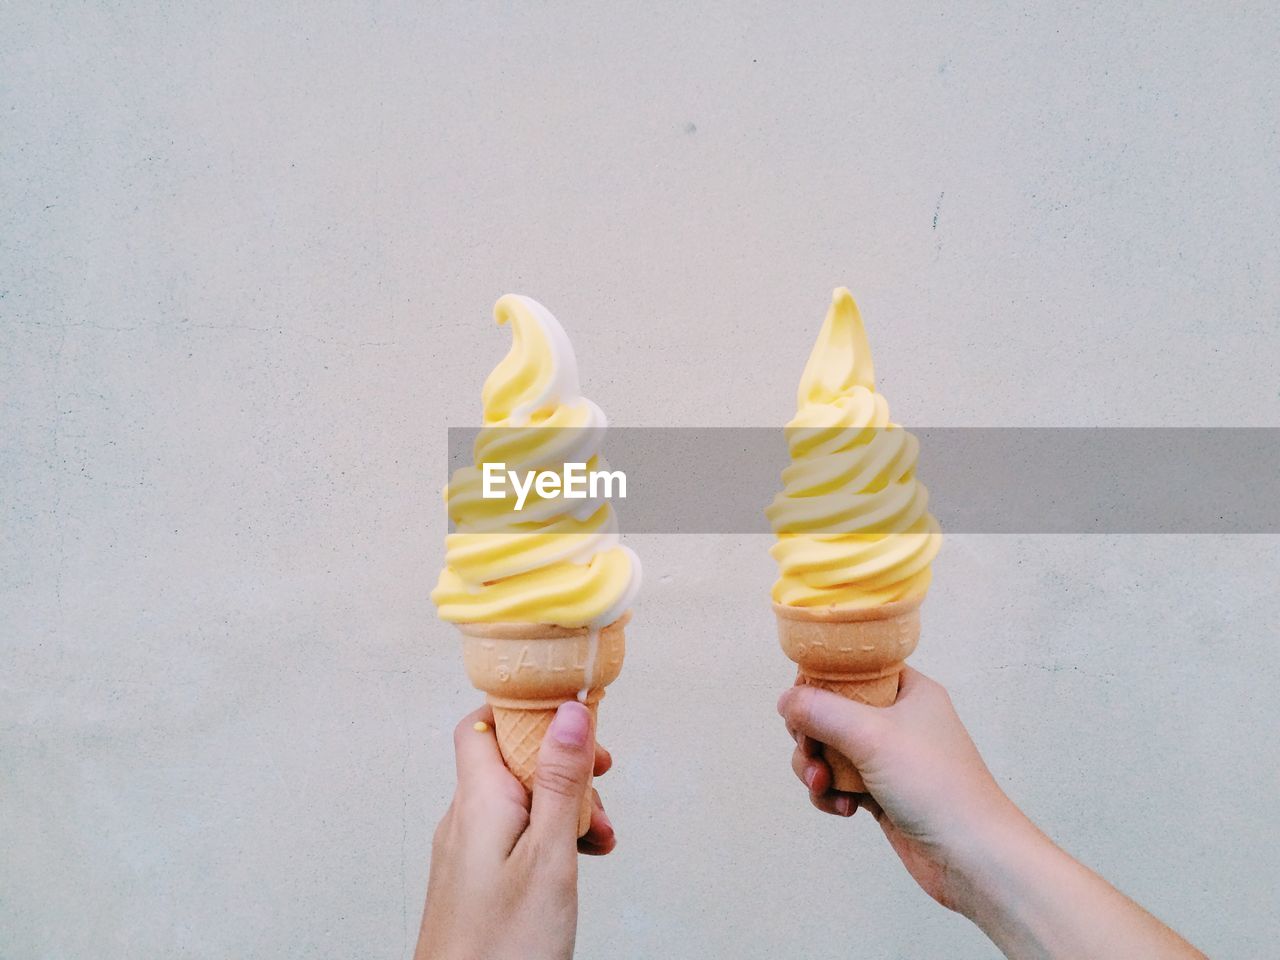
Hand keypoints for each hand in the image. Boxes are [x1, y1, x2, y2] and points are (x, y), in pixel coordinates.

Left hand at [416, 702, 615, 959]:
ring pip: (517, 800)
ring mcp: (466, 850)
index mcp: (478, 800)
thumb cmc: (503, 948)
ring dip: (562, 807)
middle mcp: (464, 818)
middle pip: (510, 759)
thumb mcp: (549, 856)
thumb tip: (568, 711)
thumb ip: (559, 781)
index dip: (528, 710)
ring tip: (598, 839)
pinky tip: (576, 860)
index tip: (575, 720)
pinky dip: (547, 837)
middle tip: (600, 784)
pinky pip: (512, 835)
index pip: (485, 720)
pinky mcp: (473, 879)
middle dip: (562, 766)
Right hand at [779, 668, 1207, 958]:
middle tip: (810, 757)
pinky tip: (843, 809)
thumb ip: (820, 711)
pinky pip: (841, 782)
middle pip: (832, 713)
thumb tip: (784, 700)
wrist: (972, 856)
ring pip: (832, 751)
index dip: (820, 687)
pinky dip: (833, 794)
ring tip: (823, 788)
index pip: (851, 671)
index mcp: (908, 690)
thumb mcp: (870, 735)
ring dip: (818, 769)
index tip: (802, 710)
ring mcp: (891, 758)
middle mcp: (900, 719)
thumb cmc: (934, 785)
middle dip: (811, 738)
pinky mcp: (884, 793)